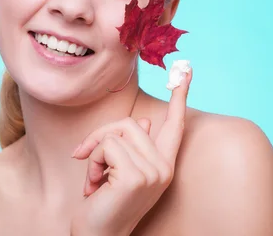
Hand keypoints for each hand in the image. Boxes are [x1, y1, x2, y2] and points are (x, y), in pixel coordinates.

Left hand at [69, 68, 191, 235]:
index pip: (176, 125)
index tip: (186, 69)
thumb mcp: (121, 170)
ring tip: (94, 179)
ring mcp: (153, 172)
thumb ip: (134, 145)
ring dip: (95, 153)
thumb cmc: (106, 203)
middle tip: (85, 159)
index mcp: (164, 164)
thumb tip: (145, 121)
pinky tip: (93, 187)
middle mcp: (164, 167)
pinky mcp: (136, 176)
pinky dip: (92, 162)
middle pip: (132, 122)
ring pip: (117, 133)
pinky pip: (106, 146)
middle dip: (101, 137)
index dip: (181, 96)